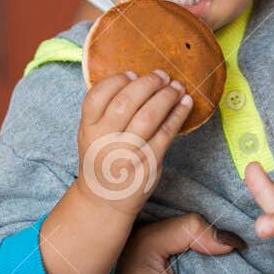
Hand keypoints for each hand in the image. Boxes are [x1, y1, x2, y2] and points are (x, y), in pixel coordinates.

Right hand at [75, 70, 192, 215]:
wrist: (104, 200)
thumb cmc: (102, 159)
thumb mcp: (92, 134)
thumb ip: (105, 111)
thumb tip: (137, 79)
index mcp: (88, 129)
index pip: (97, 96)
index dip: (116, 80)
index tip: (131, 73)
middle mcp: (104, 140)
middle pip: (125, 102)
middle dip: (147, 84)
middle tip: (162, 75)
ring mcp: (127, 153)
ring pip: (148, 116)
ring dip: (166, 97)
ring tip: (176, 87)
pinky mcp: (148, 162)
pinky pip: (166, 133)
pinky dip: (178, 115)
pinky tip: (185, 104)